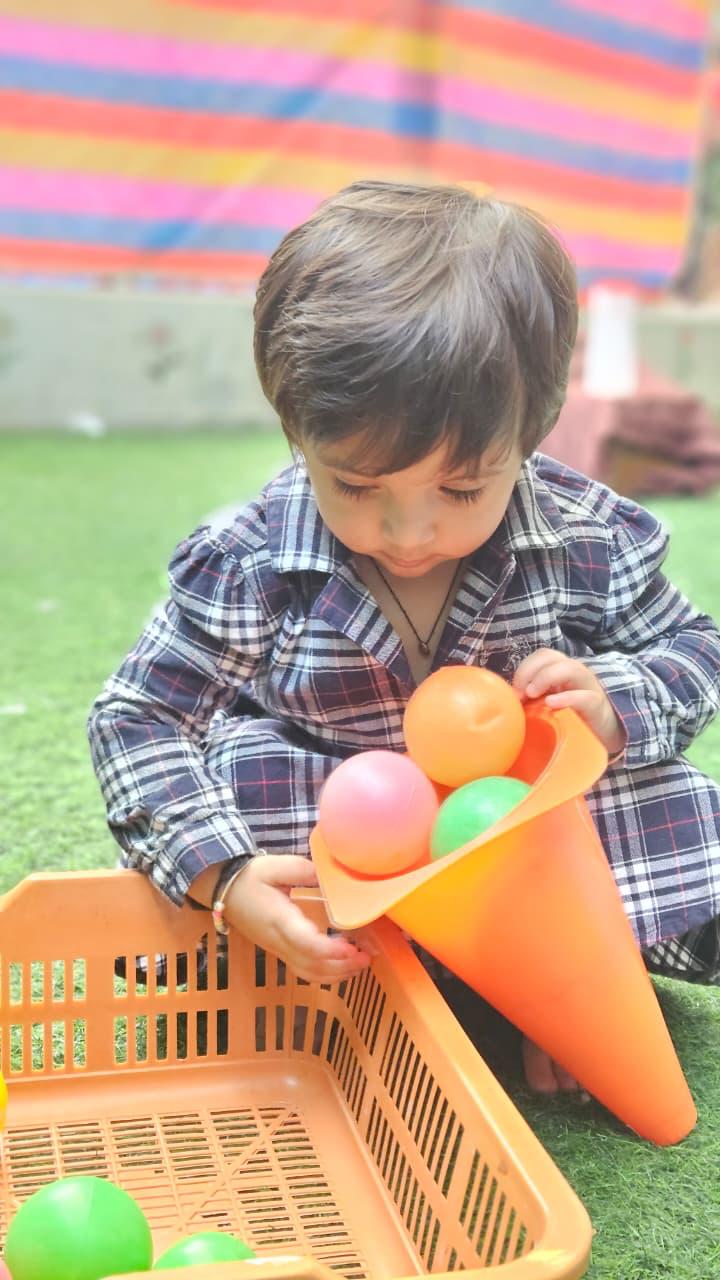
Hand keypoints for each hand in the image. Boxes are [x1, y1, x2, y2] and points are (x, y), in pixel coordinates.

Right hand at [224, 854, 372, 983]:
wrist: (223, 889)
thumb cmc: (250, 877)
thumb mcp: (277, 866)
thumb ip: (305, 871)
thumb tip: (332, 878)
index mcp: (279, 919)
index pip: (305, 942)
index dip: (330, 950)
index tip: (352, 947)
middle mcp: (278, 941)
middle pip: (311, 965)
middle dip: (342, 965)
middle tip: (367, 956)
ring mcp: (277, 950)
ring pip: (308, 973)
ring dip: (336, 974)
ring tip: (360, 963)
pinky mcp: (278, 952)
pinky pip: (303, 971)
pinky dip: (325, 974)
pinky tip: (341, 967)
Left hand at [512, 648, 625, 756]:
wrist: (602, 737)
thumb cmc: (570, 720)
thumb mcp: (546, 707)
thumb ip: (531, 700)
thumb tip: (506, 702)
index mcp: (558, 671)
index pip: (540, 656)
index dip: (524, 669)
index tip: (514, 694)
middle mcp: (573, 673)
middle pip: (550, 655)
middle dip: (529, 670)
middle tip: (521, 694)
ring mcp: (587, 687)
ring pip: (570, 668)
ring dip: (545, 677)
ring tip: (532, 695)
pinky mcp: (597, 705)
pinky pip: (584, 696)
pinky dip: (566, 698)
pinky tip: (552, 704)